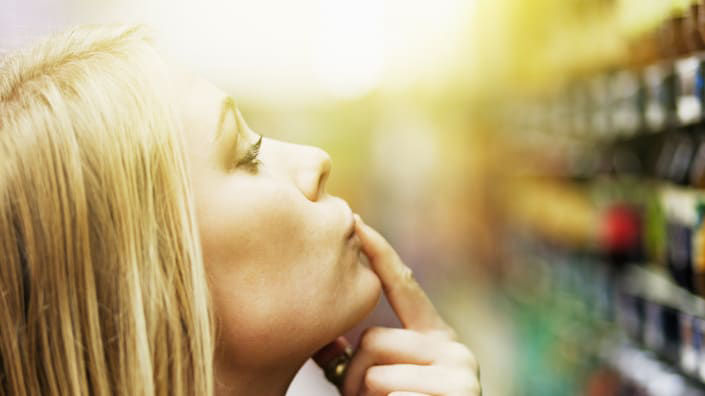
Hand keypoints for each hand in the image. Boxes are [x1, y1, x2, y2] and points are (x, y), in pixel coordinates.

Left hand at [342, 215, 480, 395]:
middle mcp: (454, 348)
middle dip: (356, 378)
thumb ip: (360, 359)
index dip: (379, 254)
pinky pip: (393, 393)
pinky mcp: (458, 394)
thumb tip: (322, 335)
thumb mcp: (379, 387)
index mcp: (436, 339)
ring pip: (377, 372)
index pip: (404, 287)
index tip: (355, 220)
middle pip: (373, 339)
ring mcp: (461, 373)